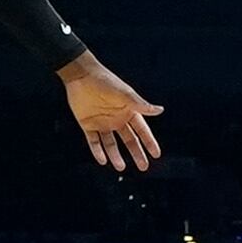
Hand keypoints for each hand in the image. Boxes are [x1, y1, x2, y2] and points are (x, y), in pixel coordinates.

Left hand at [60, 54, 162, 170]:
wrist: (81, 76)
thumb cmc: (106, 82)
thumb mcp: (125, 94)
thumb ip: (141, 105)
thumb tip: (160, 110)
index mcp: (128, 111)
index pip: (142, 130)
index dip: (149, 142)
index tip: (156, 154)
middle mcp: (116, 119)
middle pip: (129, 140)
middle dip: (136, 153)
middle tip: (143, 167)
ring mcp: (102, 123)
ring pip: (111, 144)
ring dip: (116, 156)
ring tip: (121, 167)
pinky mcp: (87, 125)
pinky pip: (94, 142)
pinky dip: (98, 151)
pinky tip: (103, 160)